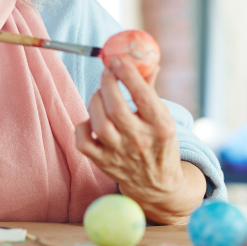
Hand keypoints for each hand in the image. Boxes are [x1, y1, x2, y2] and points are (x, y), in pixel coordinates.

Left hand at [75, 56, 204, 223]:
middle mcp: (140, 142)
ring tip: (100, 94)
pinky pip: (83, 141)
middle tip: (107, 72)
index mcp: (161, 127)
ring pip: (99, 123)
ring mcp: (120, 154)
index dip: (128, 74)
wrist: (158, 186)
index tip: (118, 58)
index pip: (143, 96)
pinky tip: (91, 119)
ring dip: (95, 101)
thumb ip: (150, 89)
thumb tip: (147, 60)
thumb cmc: (158, 143)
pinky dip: (82, 126)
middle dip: (108, 84)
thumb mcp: (164, 119)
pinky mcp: (103, 163)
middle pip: (116, 108)